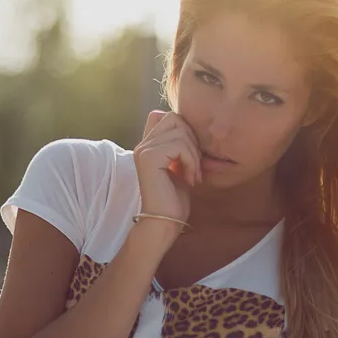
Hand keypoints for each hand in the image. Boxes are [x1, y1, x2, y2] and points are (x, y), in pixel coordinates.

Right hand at [133, 110, 196, 229]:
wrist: (164, 222)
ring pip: (180, 132)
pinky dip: (191, 161)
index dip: (185, 131)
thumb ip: (179, 145)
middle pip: (175, 119)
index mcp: (148, 145)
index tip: (190, 156)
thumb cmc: (174, 199)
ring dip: (194, 154)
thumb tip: (185, 124)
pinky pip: (179, 145)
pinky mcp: (149, 158)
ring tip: (193, 174)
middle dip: (192, 140)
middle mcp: (143, 145)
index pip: (166, 116)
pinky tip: (190, 179)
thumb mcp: (179, 165)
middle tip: (194, 166)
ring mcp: (144, 150)